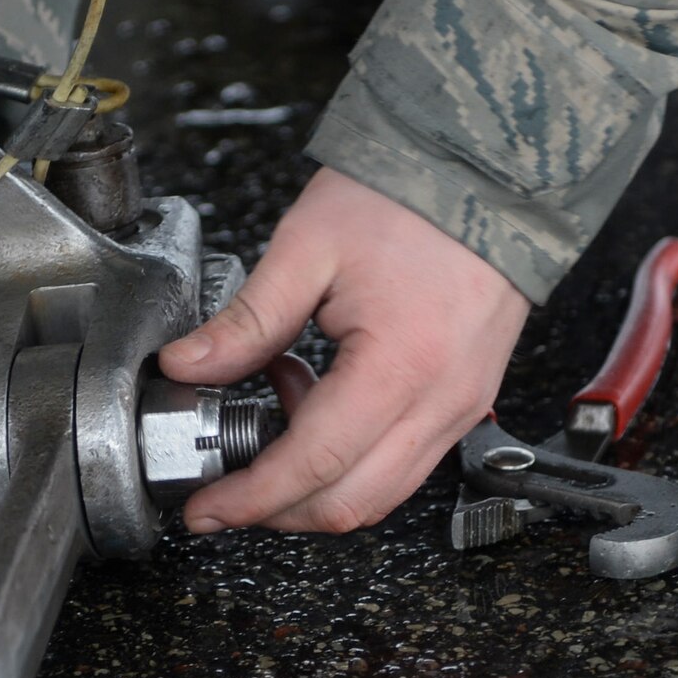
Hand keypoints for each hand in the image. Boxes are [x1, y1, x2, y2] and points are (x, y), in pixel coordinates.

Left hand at [158, 166, 530, 533]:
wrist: (489, 168)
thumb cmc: (409, 197)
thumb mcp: (306, 248)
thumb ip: (245, 322)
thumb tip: (187, 367)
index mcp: (399, 365)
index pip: (312, 465)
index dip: (250, 498)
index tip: (205, 508)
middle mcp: (441, 402)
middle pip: (348, 503)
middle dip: (275, 509)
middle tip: (222, 486)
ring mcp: (461, 408)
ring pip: (379, 494)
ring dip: (313, 485)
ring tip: (274, 413)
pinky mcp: (465, 401)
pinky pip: (403, 464)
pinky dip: (349, 460)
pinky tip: (316, 403)